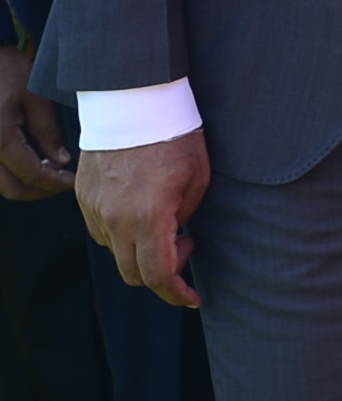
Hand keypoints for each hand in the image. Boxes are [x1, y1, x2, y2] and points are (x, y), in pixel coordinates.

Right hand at [0, 42, 74, 199]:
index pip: (30, 174)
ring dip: (22, 185)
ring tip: (48, 173)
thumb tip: (60, 161)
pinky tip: (28, 163)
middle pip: (10, 188)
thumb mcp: (35, 97)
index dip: (54, 183)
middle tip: (61, 183)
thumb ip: (47, 131)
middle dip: (39, 191)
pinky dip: (9, 174)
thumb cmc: (7, 72)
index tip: (72, 182)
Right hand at [76, 132, 209, 307]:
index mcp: (148, 217)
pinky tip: (141, 214)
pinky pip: (101, 231)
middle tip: (185, 247)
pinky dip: (122, 234)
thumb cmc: (175, 137)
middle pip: (132, 273)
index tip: (193, 298)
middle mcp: (114, 219)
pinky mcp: (83, 197)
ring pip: (115, 253)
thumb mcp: (198, 180)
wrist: (134, 102)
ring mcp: (94, 209)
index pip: (157, 275)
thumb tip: (174, 237)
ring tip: (165, 224)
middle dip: (162, 274)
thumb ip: (184, 218)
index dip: (177, 294)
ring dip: (140, 252)